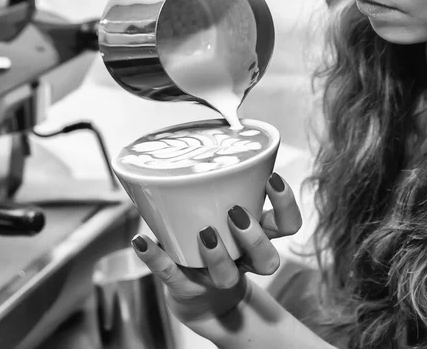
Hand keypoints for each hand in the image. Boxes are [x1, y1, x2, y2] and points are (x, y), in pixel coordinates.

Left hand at [130, 172, 301, 333]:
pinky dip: (155, 257)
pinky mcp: (185, 288)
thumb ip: (219, 184)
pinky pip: (170, 276)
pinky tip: (141, 240)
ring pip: (227, 276)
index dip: (285, 205)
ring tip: (204, 232)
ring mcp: (216, 279)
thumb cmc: (213, 240)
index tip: (272, 178)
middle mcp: (243, 262)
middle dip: (255, 237)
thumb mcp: (222, 212)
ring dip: (218, 255)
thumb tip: (201, 134)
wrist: (197, 295)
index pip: (287, 226)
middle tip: (235, 213)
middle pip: (268, 259)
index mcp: (257, 237)